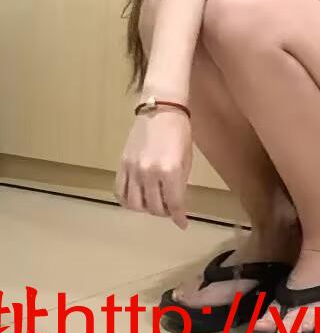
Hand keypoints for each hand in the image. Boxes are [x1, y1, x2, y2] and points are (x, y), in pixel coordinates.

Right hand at [115, 109, 192, 229]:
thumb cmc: (179, 131)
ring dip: (146, 209)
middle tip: (169, 210)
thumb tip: (176, 203)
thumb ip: (180, 183)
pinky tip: (136, 200)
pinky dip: (127, 201)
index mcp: (170, 171)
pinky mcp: (122, 164)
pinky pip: (120, 192)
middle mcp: (150, 173)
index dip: (179, 217)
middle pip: (154, 208)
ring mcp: (133, 169)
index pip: (174, 204)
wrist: (161, 109)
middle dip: (164, 212)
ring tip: (153, 204)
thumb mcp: (186, 158)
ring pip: (135, 205)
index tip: (182, 223)